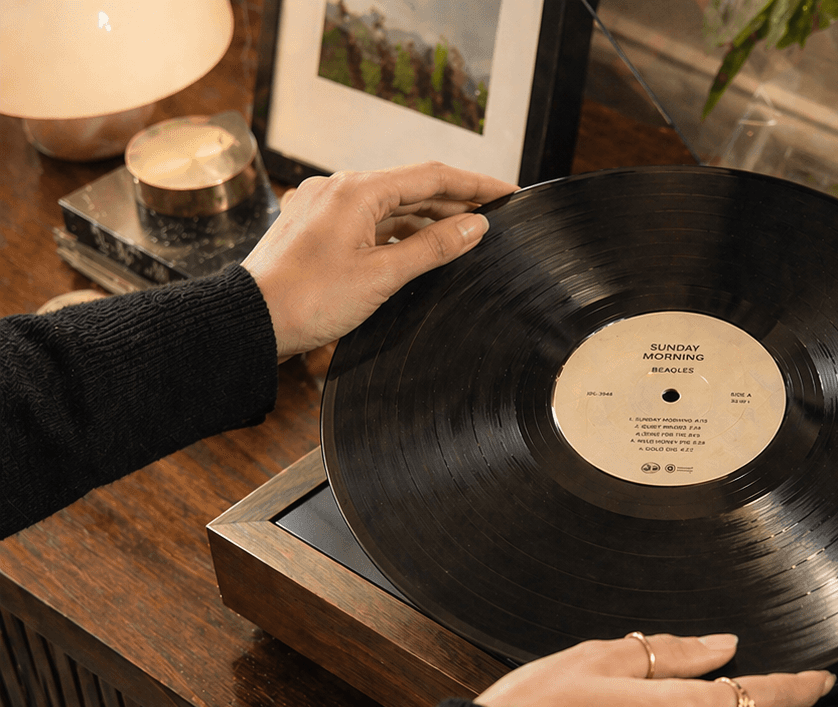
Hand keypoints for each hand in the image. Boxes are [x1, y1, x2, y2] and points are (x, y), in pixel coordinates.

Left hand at [242, 162, 515, 360]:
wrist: (251, 321)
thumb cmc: (308, 299)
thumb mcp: (383, 275)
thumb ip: (434, 247)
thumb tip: (475, 227)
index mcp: (357, 190)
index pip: (432, 176)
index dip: (476, 184)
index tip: (508, 192)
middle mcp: (339, 188)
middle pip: (411, 188)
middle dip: (455, 201)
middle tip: (495, 214)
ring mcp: (324, 207)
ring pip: (389, 206)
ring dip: (427, 218)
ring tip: (465, 235)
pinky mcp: (315, 229)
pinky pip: (368, 221)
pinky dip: (398, 231)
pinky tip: (417, 249)